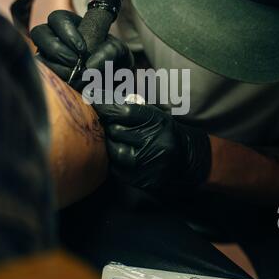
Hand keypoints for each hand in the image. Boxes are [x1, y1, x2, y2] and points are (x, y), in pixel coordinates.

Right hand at [31, 10, 133, 90]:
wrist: (115, 91)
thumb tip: (90, 63)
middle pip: (39, 32)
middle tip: (75, 63)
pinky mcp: (46, 78)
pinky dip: (52, 80)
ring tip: (73, 78)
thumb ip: (111, 50)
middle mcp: (54, 41)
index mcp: (71, 28)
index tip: (83, 49)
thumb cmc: (114, 65)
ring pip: (37, 55)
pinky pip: (40, 75)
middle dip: (57, 48)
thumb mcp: (120, 53)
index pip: (58, 18)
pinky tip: (68, 87)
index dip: (66, 30)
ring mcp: (47, 59)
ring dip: (54, 66)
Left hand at [93, 101, 211, 196]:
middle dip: (107, 125)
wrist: (188, 160)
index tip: (91, 98)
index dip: (104, 104)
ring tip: (111, 139)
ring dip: (108, 144)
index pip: (123, 111)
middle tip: (103, 121)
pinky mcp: (143, 180)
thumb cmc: (167, 133)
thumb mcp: (156, 115)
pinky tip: (118, 154)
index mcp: (157, 122)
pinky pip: (116, 169)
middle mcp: (153, 142)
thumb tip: (101, 99)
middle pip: (115, 131)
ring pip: (113, 151)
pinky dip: (112, 161)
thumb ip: (131, 109)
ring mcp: (148, 163)